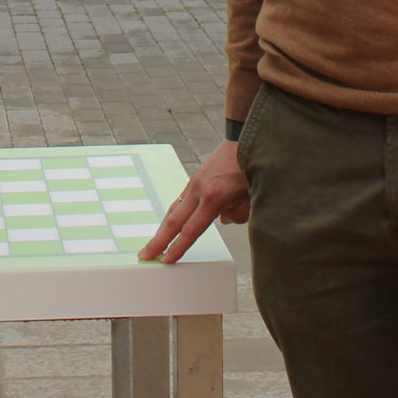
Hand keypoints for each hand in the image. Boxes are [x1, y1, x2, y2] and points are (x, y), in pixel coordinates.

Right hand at [139, 141, 248, 264]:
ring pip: (175, 209)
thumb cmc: (252, 168)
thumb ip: (238, 214)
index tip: (165, 259)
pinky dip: (176, 213)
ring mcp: (195, 181)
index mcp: (213, 198)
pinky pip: (182, 199)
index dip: (178, 247)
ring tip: (156, 242)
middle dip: (158, 240)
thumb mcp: (252, 198)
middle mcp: (199, 190)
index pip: (191, 230)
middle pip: (173, 221)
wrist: (245, 137)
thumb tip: (225, 218)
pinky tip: (176, 221)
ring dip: (164, 227)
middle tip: (144, 254)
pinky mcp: (196, 176)